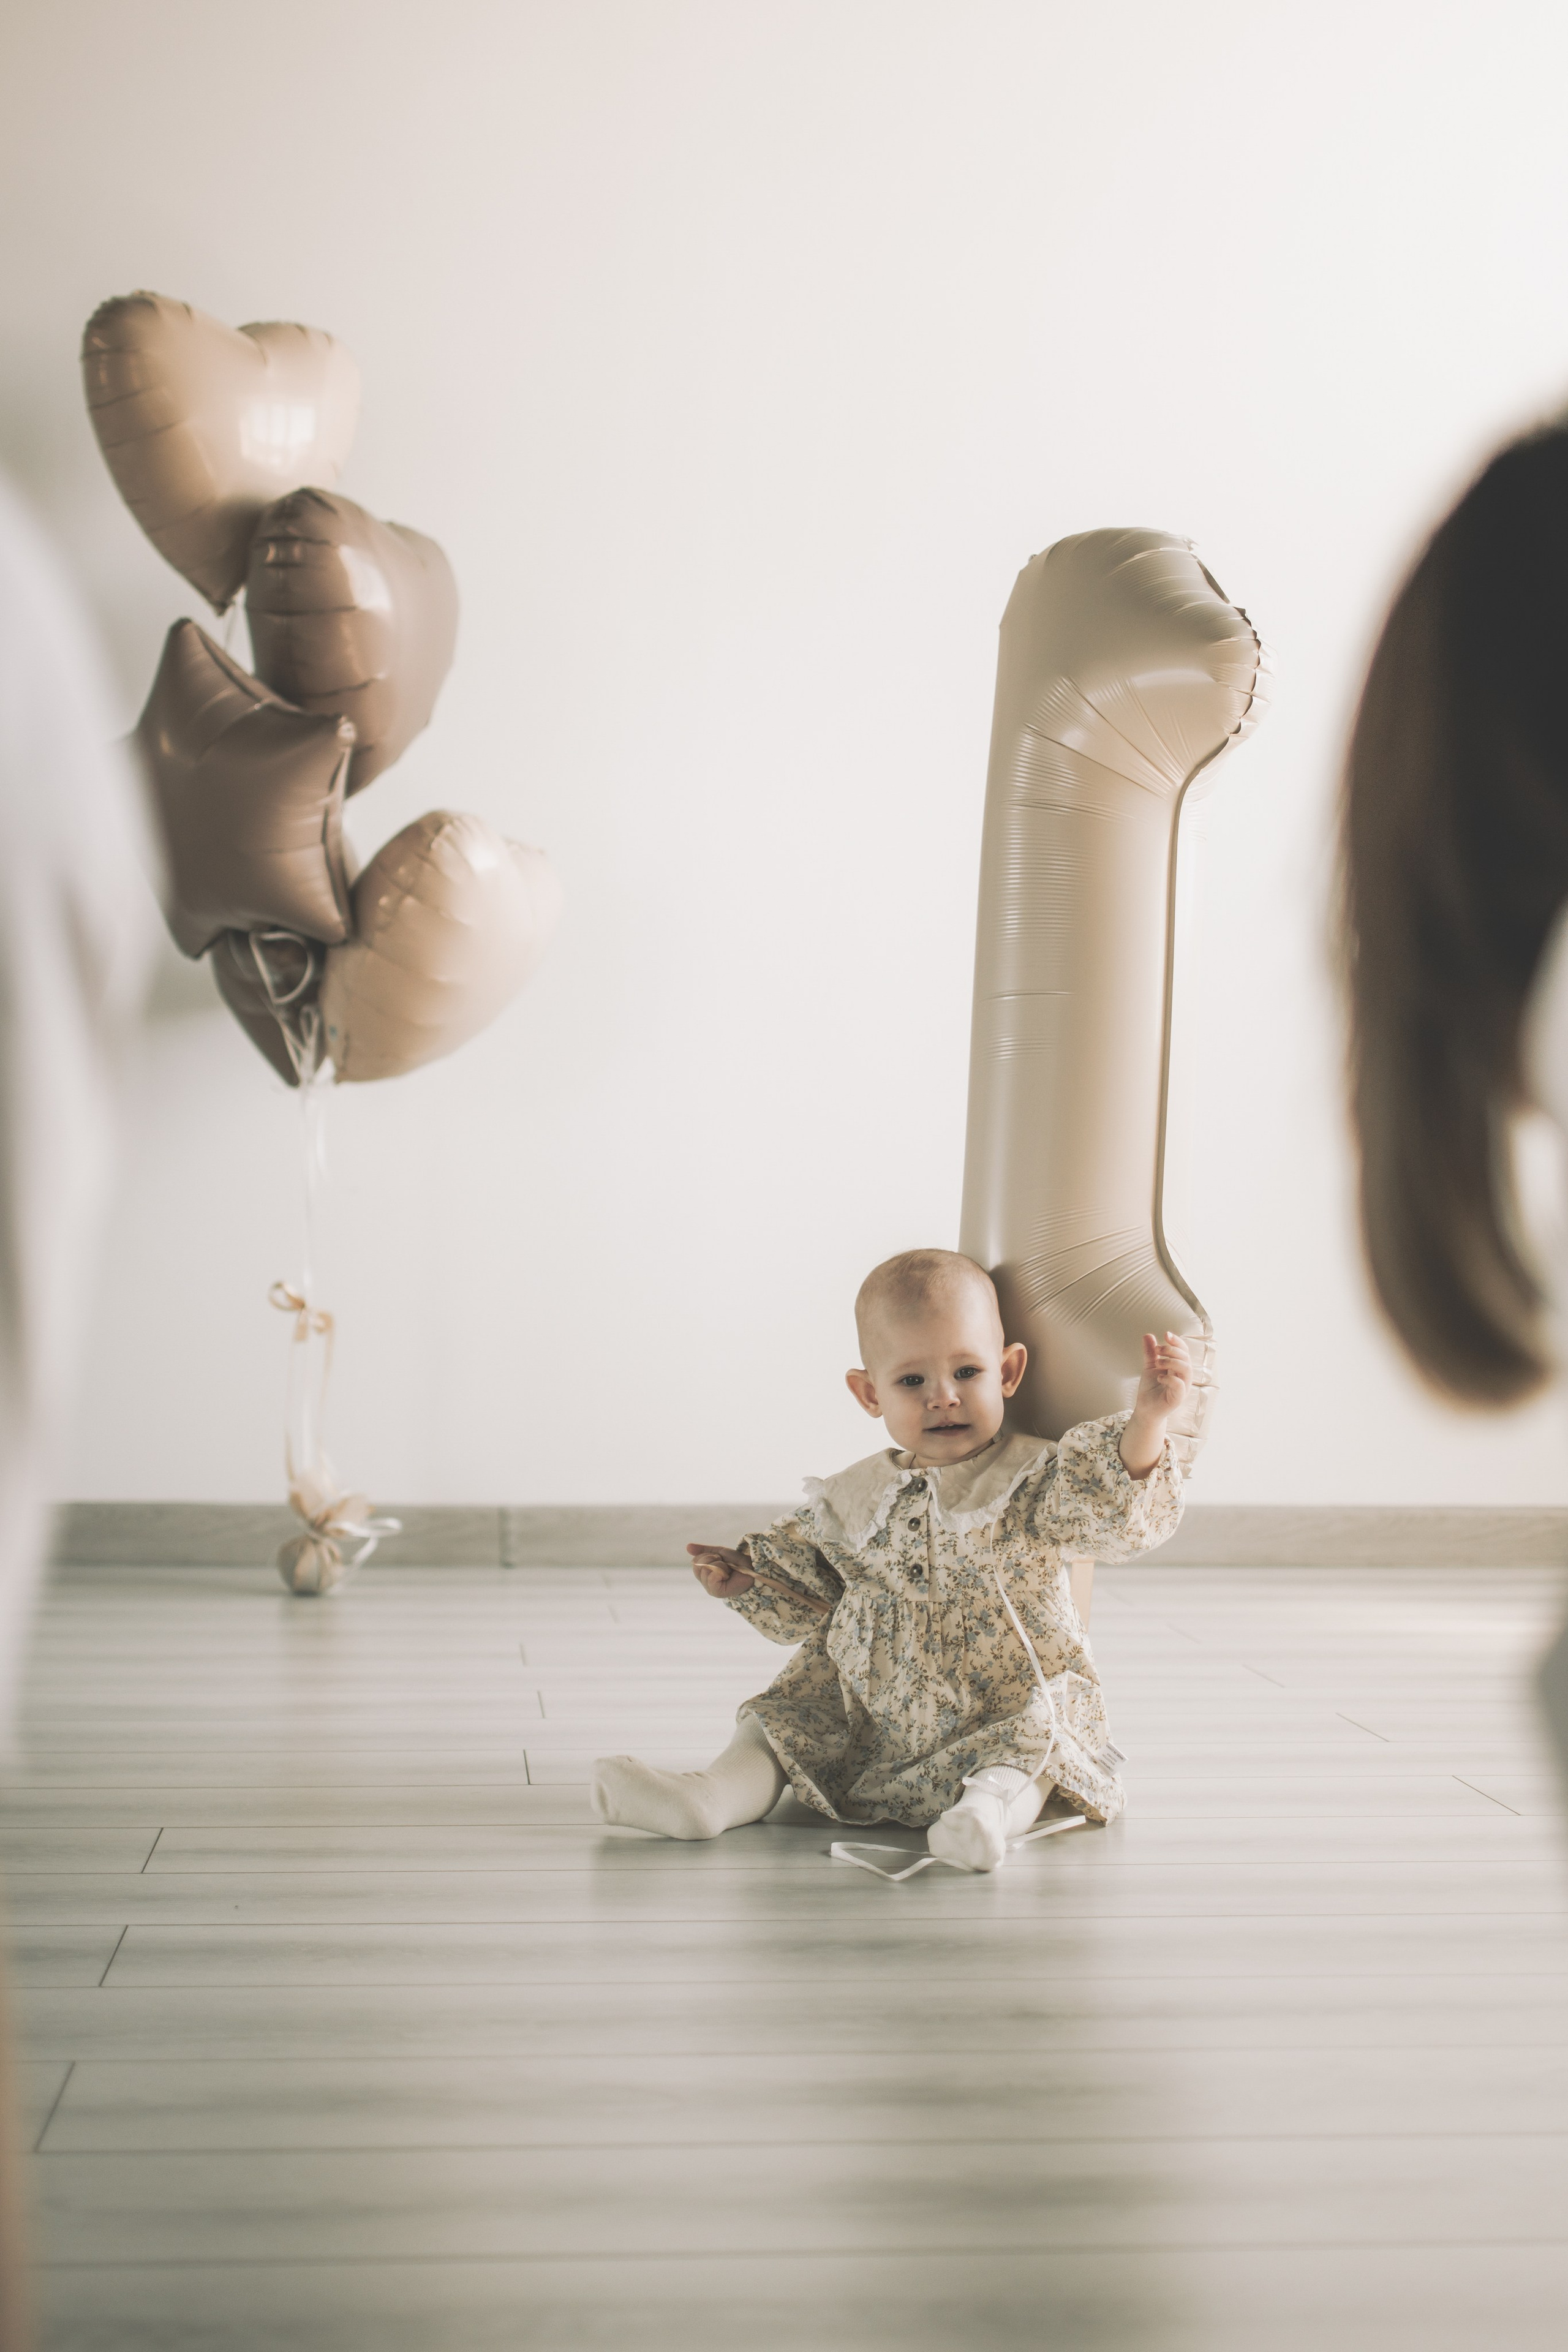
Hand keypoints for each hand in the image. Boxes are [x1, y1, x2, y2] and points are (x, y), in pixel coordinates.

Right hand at [687, 1542, 754, 1598]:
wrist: (751, 1567)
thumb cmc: (737, 1562)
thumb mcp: (719, 1552)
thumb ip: (703, 1550)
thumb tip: (687, 1547)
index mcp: (704, 1572)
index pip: (695, 1561)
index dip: (708, 1555)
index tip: (721, 1558)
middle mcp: (705, 1581)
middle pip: (698, 1565)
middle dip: (713, 1559)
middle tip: (726, 1565)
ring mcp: (710, 1588)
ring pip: (705, 1570)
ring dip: (720, 1566)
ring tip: (728, 1571)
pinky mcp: (716, 1592)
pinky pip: (710, 1579)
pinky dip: (718, 1573)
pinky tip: (726, 1575)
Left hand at [1119, 1331, 1191, 1480]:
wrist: (1145, 1409)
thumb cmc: (1150, 1389)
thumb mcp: (1149, 1367)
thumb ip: (1150, 1353)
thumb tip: (1148, 1335)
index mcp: (1179, 1368)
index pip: (1184, 1351)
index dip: (1177, 1342)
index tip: (1166, 1334)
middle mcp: (1183, 1377)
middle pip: (1186, 1358)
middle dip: (1172, 1350)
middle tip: (1157, 1350)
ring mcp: (1182, 1388)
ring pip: (1186, 1370)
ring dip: (1172, 1362)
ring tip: (1158, 1362)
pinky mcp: (1178, 1398)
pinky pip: (1180, 1386)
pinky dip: (1170, 1378)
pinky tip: (1159, 1377)